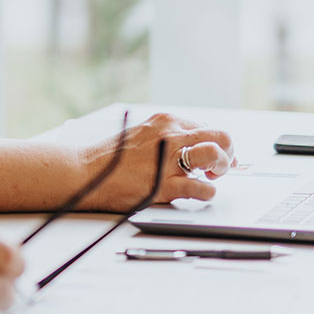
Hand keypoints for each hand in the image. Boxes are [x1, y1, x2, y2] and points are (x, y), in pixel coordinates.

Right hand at [79, 112, 235, 207]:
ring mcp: (167, 159)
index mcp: (165, 121)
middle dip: (228, 153)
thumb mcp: (142, 135)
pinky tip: (200, 193)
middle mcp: (170, 135)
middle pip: (220, 136)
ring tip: (212, 176)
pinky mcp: (163, 185)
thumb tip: (193, 147)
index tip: (220, 157)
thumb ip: (167, 137)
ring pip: (214, 155)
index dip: (218, 144)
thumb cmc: (110, 158)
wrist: (85, 172)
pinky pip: (200, 188)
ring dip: (221, 167)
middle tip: (221, 167)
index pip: (207, 128)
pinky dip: (207, 192)